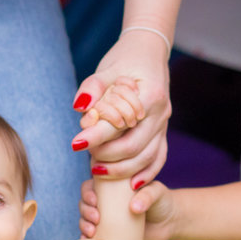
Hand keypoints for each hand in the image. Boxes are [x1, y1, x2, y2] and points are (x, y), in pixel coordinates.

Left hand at [71, 29, 171, 187]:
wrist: (149, 53)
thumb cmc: (125, 60)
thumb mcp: (106, 69)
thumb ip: (92, 88)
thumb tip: (80, 108)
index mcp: (149, 95)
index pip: (120, 122)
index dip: (96, 135)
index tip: (75, 143)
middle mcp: (161, 112)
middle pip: (135, 145)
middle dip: (108, 155)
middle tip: (87, 158)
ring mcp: (165, 124)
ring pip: (148, 157)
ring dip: (123, 169)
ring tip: (98, 171)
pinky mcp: (163, 132)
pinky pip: (159, 157)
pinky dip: (146, 173)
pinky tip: (132, 186)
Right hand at [79, 178, 174, 239]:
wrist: (169, 222)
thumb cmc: (163, 201)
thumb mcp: (157, 193)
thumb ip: (147, 195)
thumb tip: (133, 208)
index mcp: (113, 185)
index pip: (92, 185)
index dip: (88, 192)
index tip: (95, 201)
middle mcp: (106, 200)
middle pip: (85, 202)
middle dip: (85, 210)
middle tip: (96, 219)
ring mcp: (106, 217)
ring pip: (85, 218)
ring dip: (84, 224)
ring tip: (92, 233)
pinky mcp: (108, 232)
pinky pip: (91, 234)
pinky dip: (86, 237)